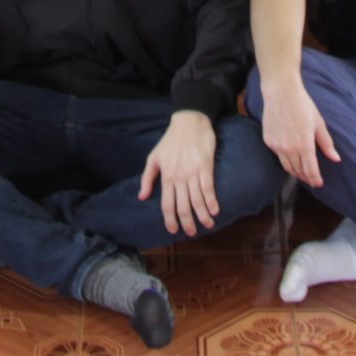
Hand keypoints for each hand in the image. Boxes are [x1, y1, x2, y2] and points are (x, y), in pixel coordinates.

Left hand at [138, 110, 221, 235]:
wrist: (189, 121)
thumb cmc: (170, 140)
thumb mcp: (154, 157)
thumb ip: (147, 178)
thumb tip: (141, 197)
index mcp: (166, 176)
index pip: (167, 204)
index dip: (170, 220)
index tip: (173, 231)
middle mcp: (179, 177)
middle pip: (183, 206)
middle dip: (187, 223)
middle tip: (192, 233)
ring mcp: (193, 173)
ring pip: (197, 200)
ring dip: (202, 216)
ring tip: (207, 225)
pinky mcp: (206, 166)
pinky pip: (209, 188)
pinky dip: (212, 201)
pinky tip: (215, 210)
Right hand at [259, 77, 340, 186]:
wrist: (281, 92)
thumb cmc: (303, 105)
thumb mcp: (319, 123)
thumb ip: (327, 143)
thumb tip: (336, 159)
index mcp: (305, 145)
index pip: (310, 170)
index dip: (315, 179)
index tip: (319, 184)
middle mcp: (289, 149)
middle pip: (298, 171)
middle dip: (306, 177)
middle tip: (312, 180)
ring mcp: (277, 146)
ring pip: (287, 167)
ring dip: (295, 172)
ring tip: (302, 173)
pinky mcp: (268, 141)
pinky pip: (278, 156)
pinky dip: (285, 159)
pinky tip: (291, 156)